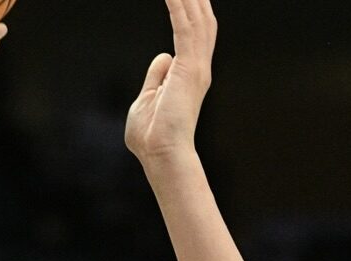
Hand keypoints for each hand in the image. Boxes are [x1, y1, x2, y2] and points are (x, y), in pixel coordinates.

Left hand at [125, 0, 215, 164]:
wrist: (160, 155)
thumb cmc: (151, 137)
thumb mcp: (148, 98)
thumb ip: (155, 77)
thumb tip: (162, 57)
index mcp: (190, 72)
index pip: (194, 31)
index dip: (191, 7)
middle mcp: (198, 66)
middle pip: (201, 19)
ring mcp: (196, 67)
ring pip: (197, 19)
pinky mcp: (189, 68)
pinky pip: (184, 27)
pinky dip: (178, 6)